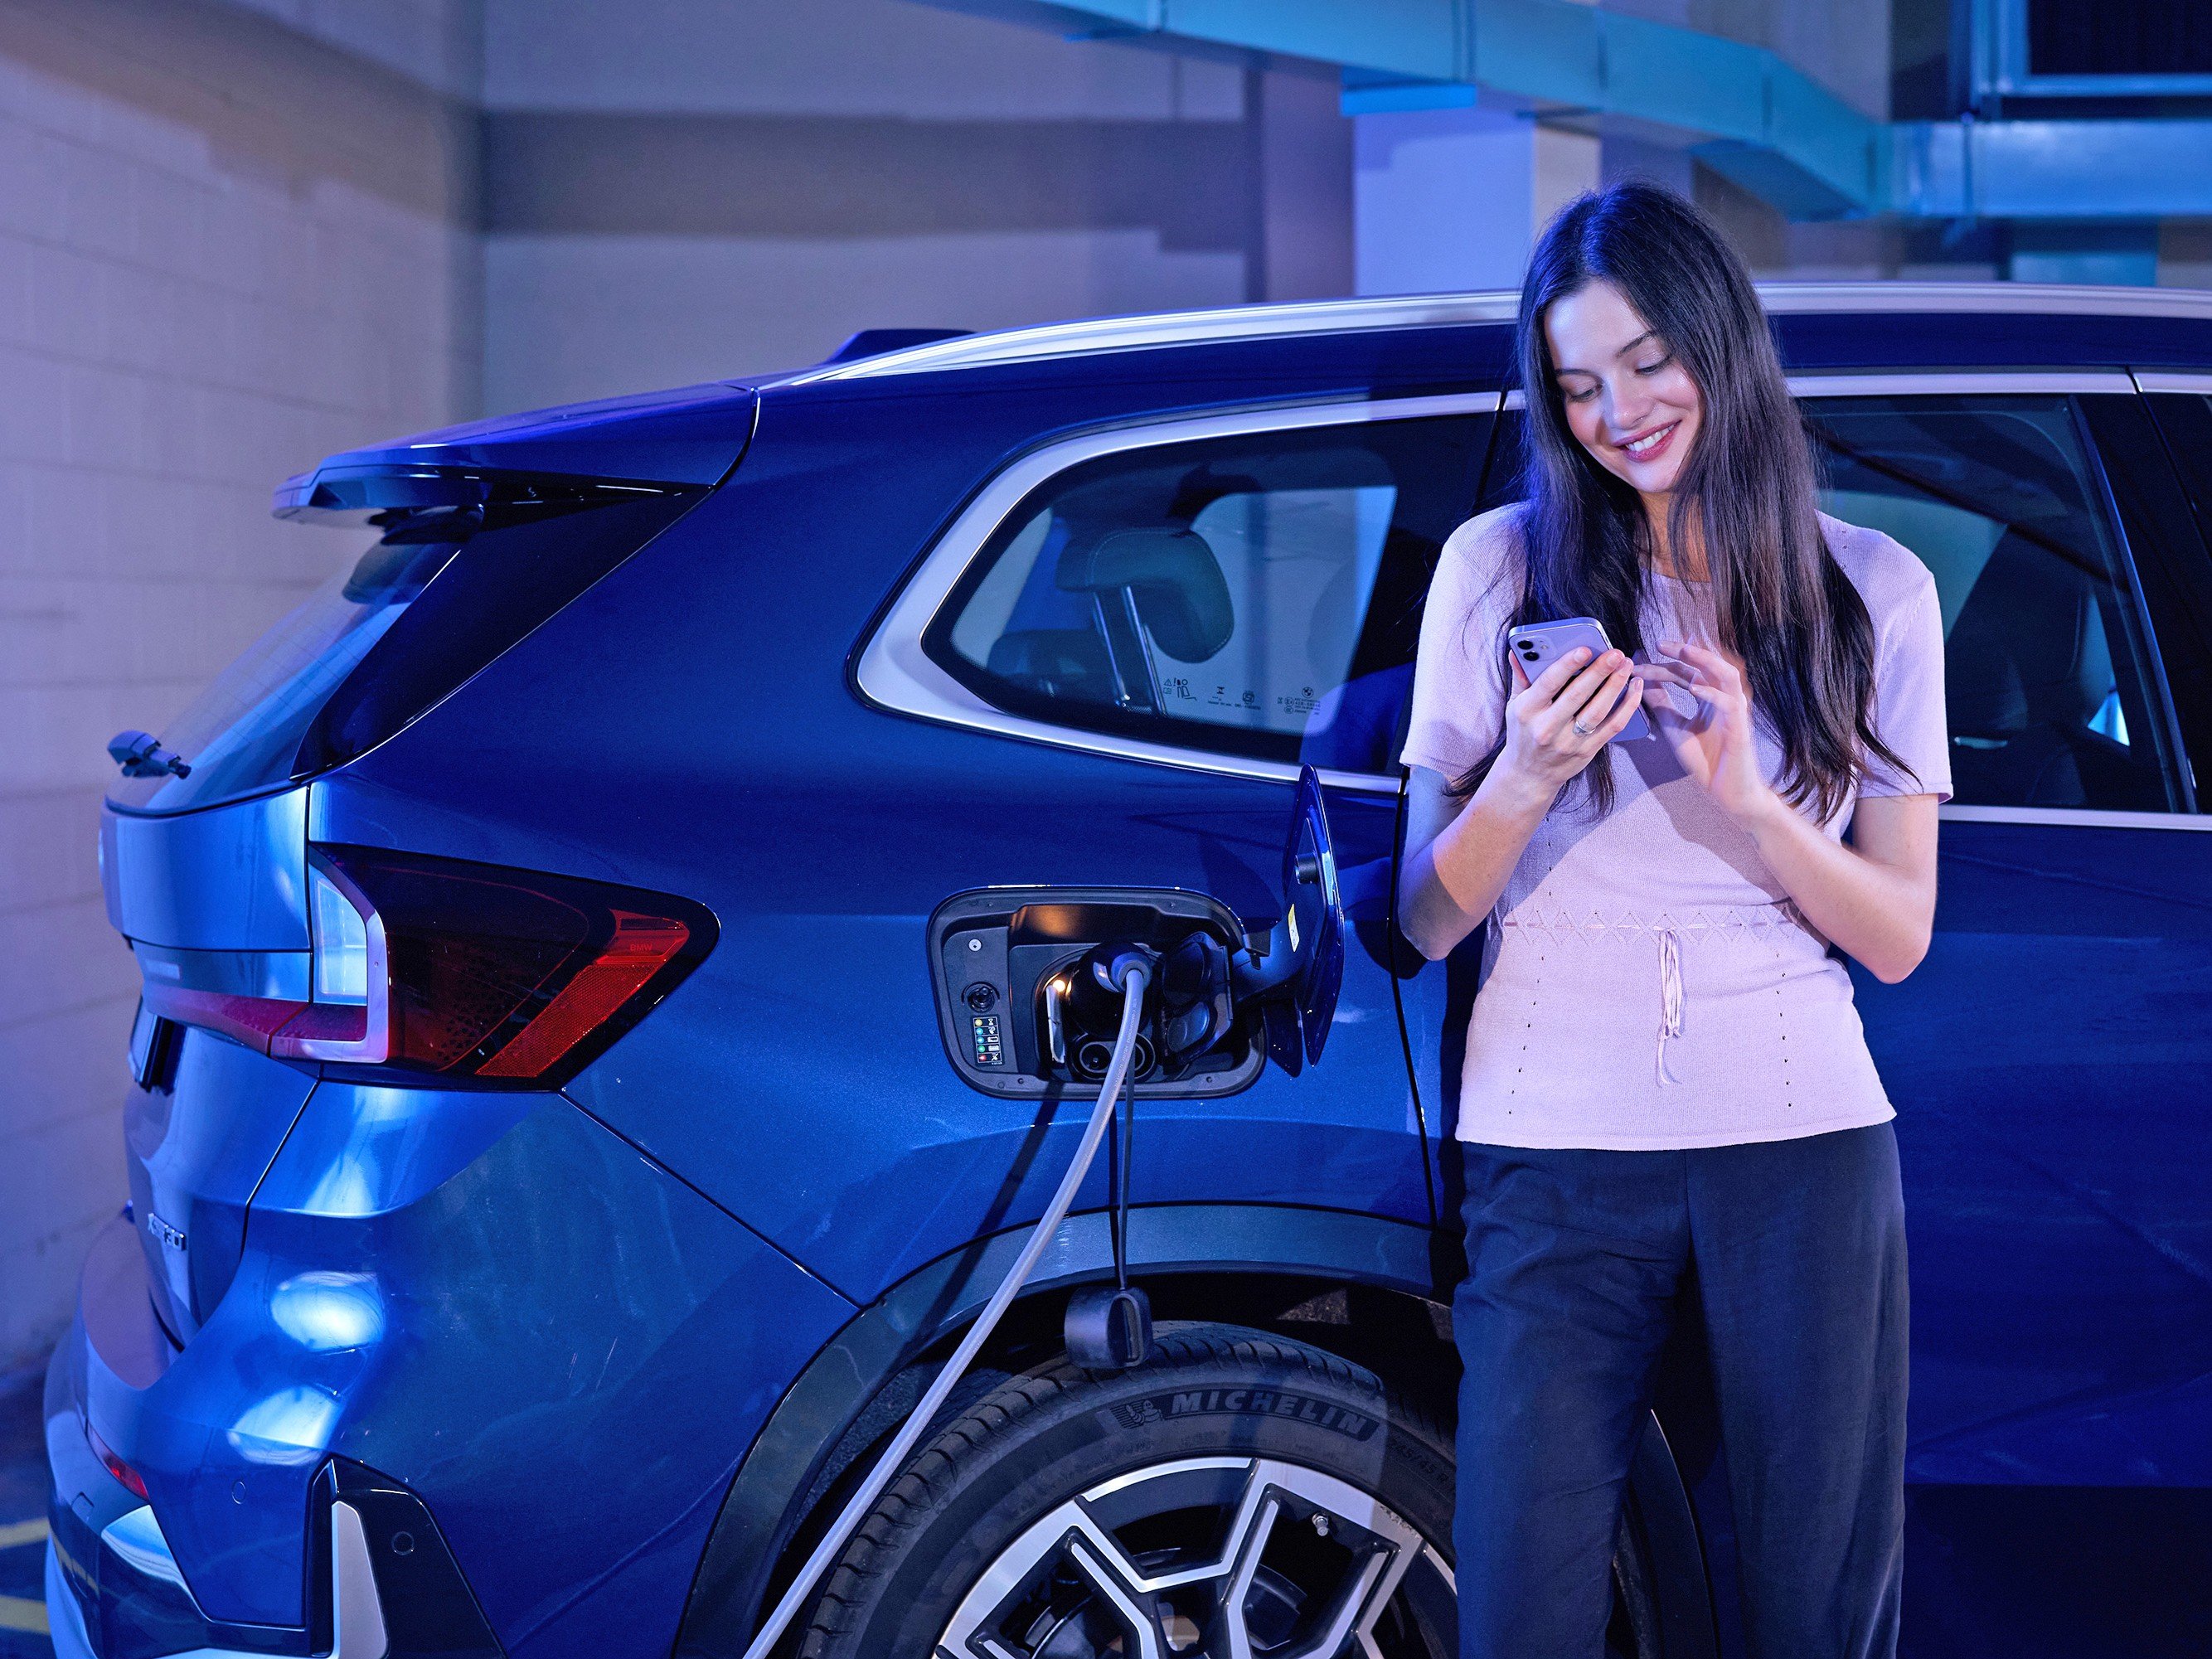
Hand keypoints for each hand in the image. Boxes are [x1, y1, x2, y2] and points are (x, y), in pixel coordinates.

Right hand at [1489, 645, 1644, 813]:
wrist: (1530, 774)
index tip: (1585, 649)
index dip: (1567, 665)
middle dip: (1599, 672)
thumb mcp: (1515, 705)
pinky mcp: (1588, 751)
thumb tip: (1518, 650)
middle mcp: (1547, 728)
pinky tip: (1635, 688)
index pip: (1548, 684)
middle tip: (1616, 653)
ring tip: (1627, 666)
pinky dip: (1627, 707)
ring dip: (1615, 686)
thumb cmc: (1524, 732)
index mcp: (1527, 711)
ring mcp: (1569, 742)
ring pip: (1598, 711)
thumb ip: (1521, 677)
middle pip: (1577, 695)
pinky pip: (1612, 727)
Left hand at [1640, 641, 1781, 824]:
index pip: (1687, 671)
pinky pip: (1731, 704)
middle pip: (1708, 664)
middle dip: (1685, 651)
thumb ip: (1661, 704)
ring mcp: (1735, 711)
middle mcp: (1724, 698)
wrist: (1726, 791)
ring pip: (1727, 675)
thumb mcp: (1674, 727)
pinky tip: (1695, 689)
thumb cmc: (1706, 759)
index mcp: (1709, 697)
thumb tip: (1640, 680)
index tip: (1637, 661)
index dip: (1662, 664)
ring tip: (1683, 652)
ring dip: (1706, 660)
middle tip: (1659, 644)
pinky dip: (1713, 694)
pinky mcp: (1740, 728)